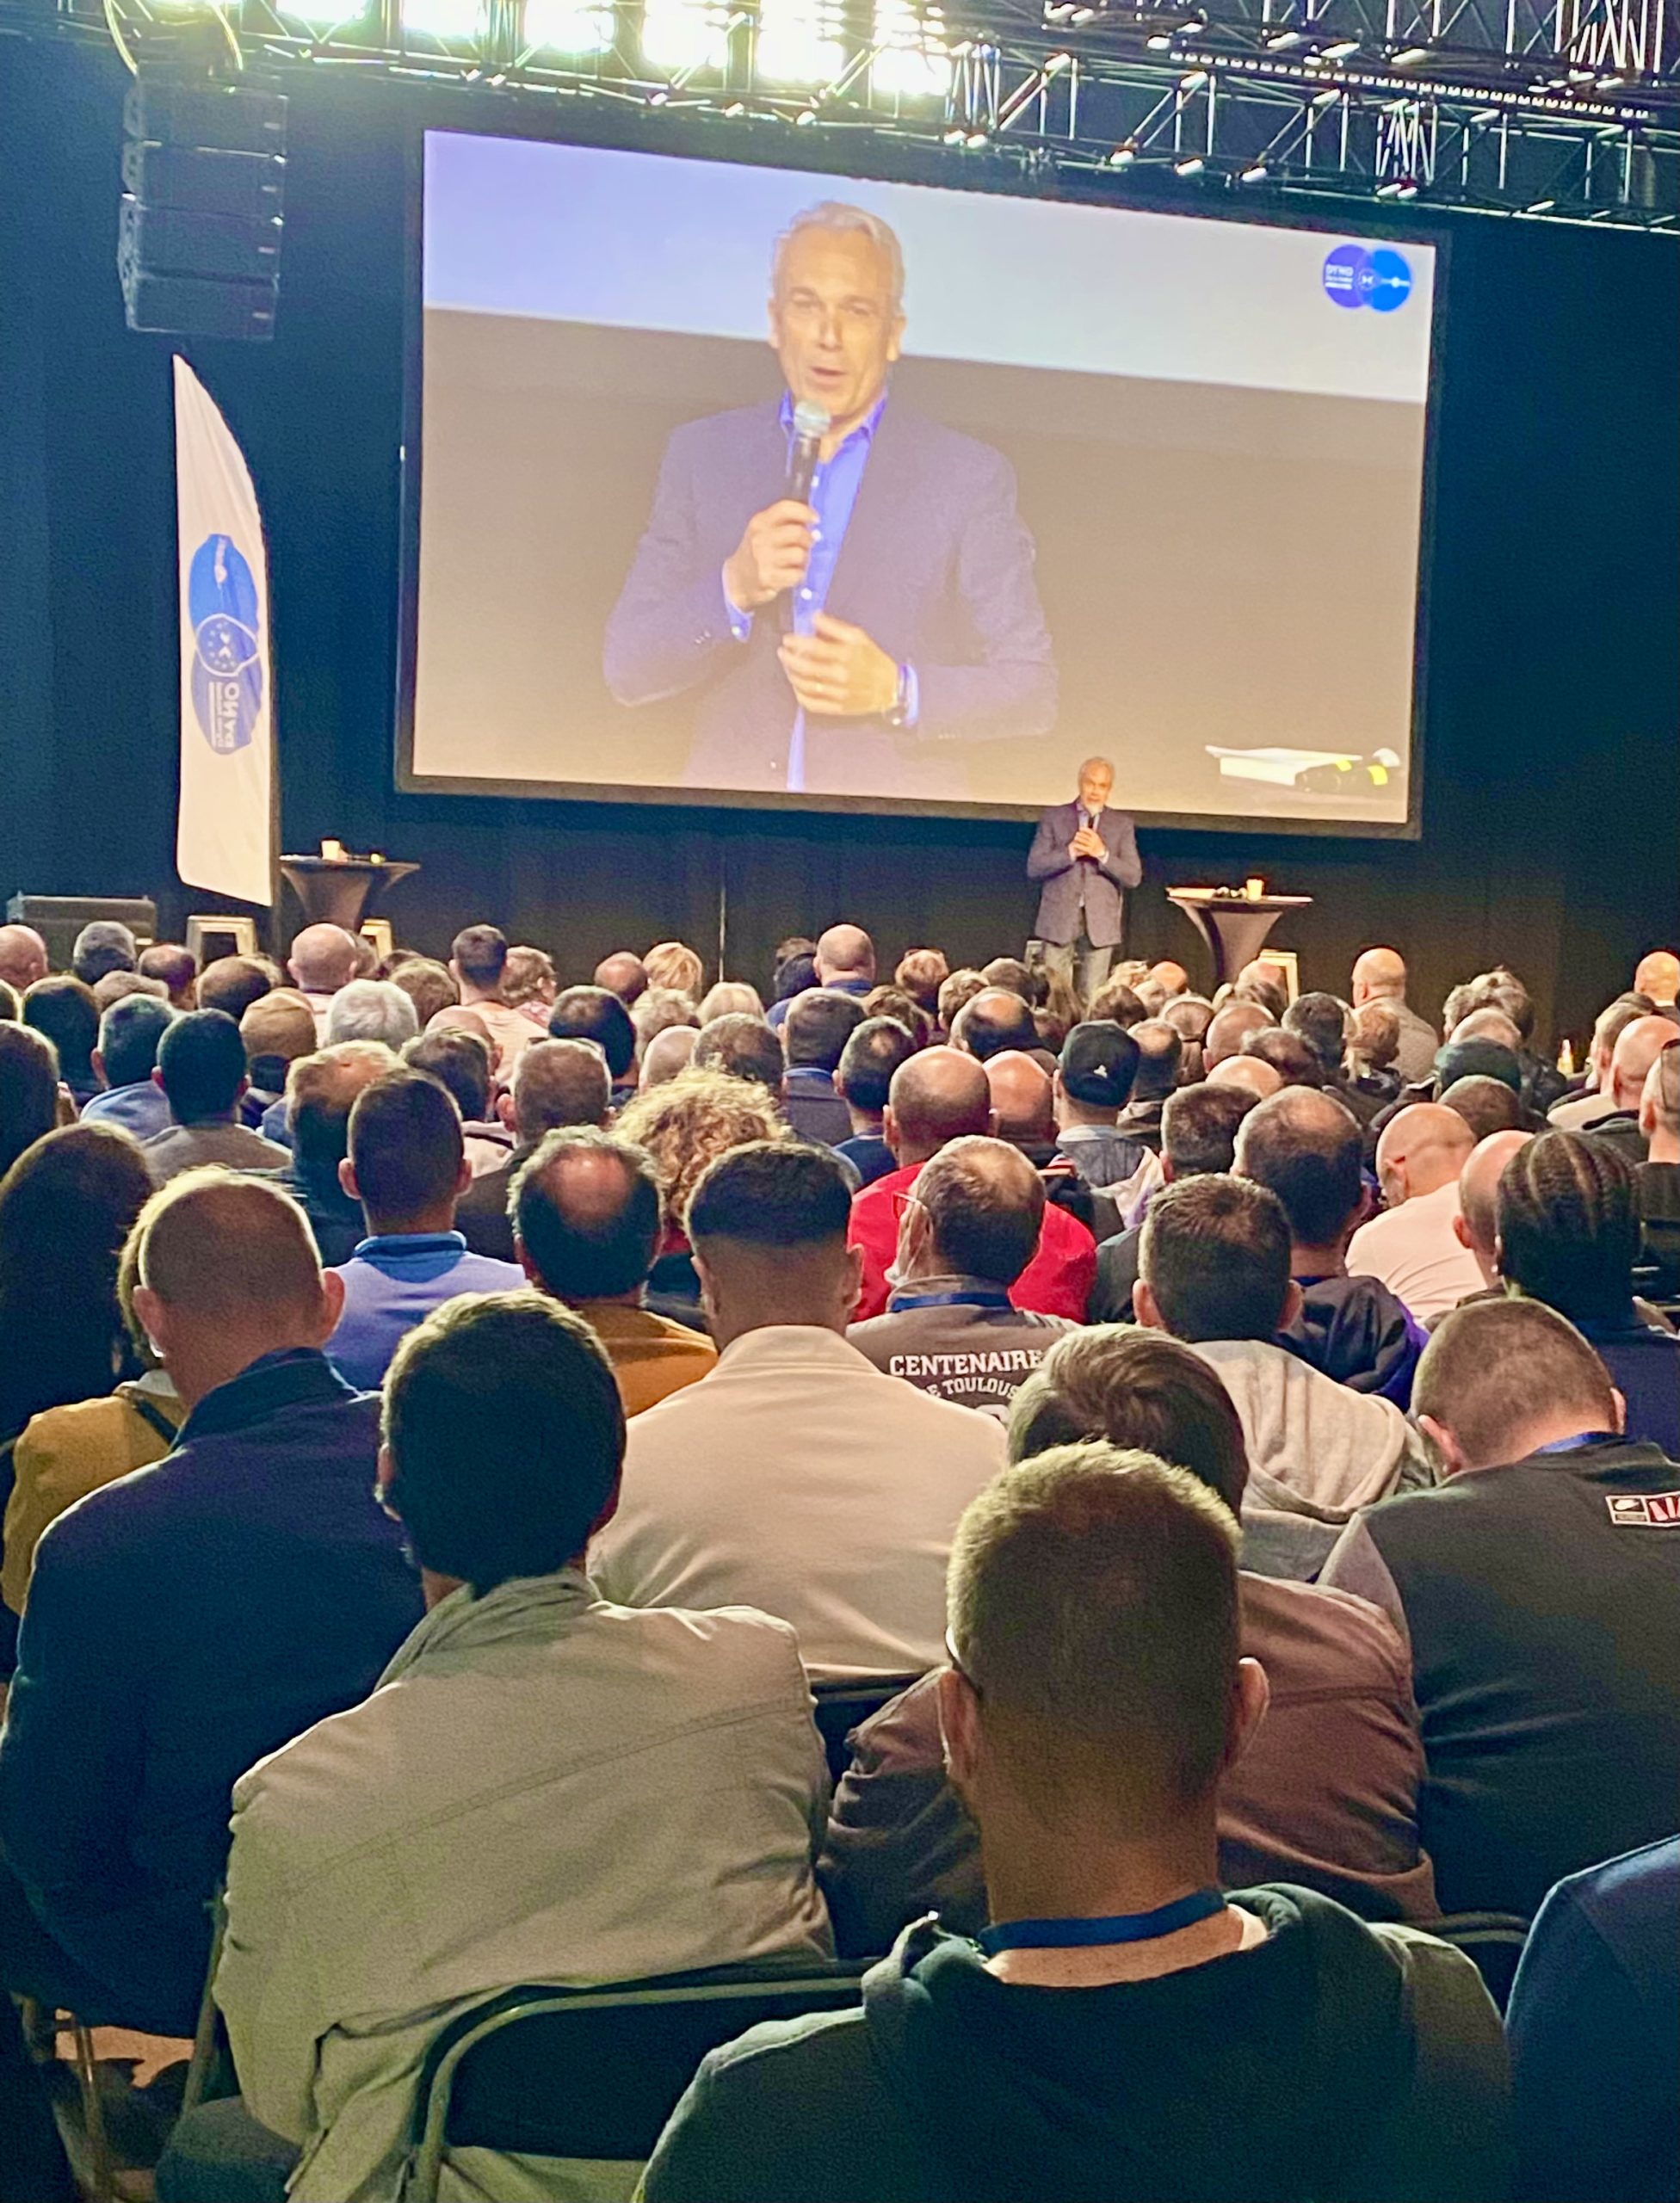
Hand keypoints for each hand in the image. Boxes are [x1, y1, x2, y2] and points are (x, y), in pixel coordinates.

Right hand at [722, 500, 816, 612]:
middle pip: (797, 532)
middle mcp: (760, 538)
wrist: (737, 579)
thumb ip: (784, 523)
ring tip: (798, 562)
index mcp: (760, 522)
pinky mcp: (768, 578)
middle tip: (808, 544)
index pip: (785, 509)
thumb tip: (811, 523)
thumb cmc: (757, 551)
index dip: (804, 512)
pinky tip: (791, 574)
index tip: (815, 519)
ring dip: (805, 559)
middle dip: (808, 539)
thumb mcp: (763, 530)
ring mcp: (763, 559)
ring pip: (799, 554)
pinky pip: (797, 574)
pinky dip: (799, 575)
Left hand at [779, 613, 899, 717]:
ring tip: (788, 667)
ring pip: (804, 686)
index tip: (788, 639)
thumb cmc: (873, 659)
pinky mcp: (837, 708)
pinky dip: (799, 695)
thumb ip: (834, 626)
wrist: (890, 688)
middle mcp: (840, 675)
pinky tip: (797, 686)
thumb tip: (814, 617)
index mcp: (846, 655)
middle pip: (805, 668)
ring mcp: (837, 694)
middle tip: (783, 652)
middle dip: (789, 659)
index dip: (796, 643)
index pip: (813, 648)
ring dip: (791, 675)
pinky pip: (811, 704)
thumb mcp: (858, 637)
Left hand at [1071, 827, 1107, 861]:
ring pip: (1083, 841)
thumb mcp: (1095, 837)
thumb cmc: (1097, 843)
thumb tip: (1084, 824)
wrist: (1101, 852)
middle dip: (1080, 834)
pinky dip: (1078, 845)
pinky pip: (1082, 847)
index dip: (1084, 829)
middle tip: (1076, 834)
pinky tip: (1075, 844)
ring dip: (1078, 839)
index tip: (1080, 828)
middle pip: (1085, 836)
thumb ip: (1090, 832)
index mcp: (1096, 836)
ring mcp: (1092, 845)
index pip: (1090, 831)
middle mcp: (1094, 840)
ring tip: (1075, 838)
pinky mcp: (1089, 850)